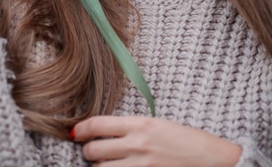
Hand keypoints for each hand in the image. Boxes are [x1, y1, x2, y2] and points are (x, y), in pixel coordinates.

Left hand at [72, 116, 241, 166]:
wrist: (211, 159)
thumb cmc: (184, 140)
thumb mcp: (156, 124)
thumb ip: (130, 128)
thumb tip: (104, 132)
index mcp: (139, 124)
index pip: (98, 124)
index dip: (81, 129)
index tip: (75, 132)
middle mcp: (137, 144)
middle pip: (94, 150)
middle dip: (88, 152)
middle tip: (90, 151)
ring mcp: (141, 166)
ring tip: (104, 164)